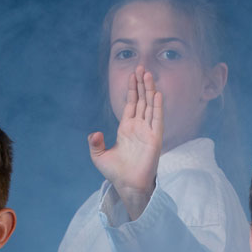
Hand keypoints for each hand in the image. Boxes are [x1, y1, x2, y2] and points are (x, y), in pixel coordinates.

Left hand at [88, 66, 162, 220]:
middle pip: (141, 100)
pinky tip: (157, 94)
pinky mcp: (155, 139)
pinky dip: (157, 107)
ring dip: (150, 90)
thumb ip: (94, 143)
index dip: (132, 89)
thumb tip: (94, 132)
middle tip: (142, 67)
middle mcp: (138, 127)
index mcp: (126, 129)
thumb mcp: (98, 156)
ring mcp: (148, 132)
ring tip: (149, 74)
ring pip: (150, 106)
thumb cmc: (115, 173)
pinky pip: (157, 119)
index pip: (131, 104)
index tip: (132, 74)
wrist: (127, 185)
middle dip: (141, 84)